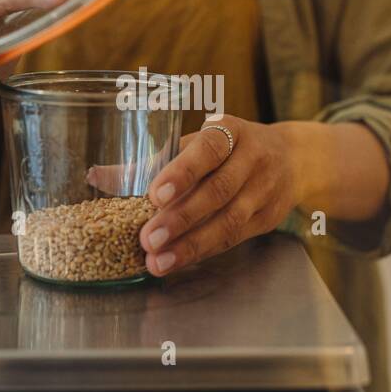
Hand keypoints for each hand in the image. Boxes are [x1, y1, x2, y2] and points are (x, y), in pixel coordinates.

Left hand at [139, 117, 299, 275]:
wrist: (293, 159)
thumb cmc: (228, 149)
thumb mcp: (198, 144)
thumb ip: (151, 162)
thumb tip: (97, 177)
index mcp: (230, 131)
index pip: (208, 150)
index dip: (181, 173)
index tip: (154, 194)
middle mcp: (252, 158)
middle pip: (217, 191)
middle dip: (180, 218)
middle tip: (148, 239)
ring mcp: (264, 190)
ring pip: (228, 221)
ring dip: (191, 245)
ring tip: (158, 261)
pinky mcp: (268, 218)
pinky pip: (234, 238)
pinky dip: (204, 251)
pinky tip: (178, 261)